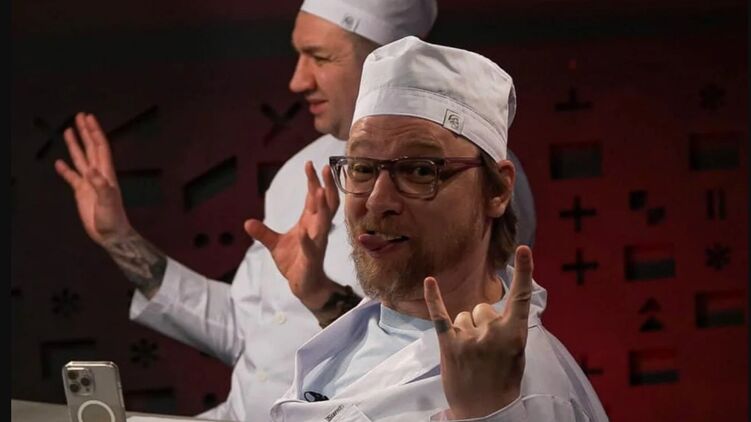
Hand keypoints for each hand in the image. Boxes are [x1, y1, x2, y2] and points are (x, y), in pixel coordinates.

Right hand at [54, 112, 133, 246]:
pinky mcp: (81, 192)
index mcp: (106, 173)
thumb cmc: (113, 217)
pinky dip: (65, 170)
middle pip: (91, 148)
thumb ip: (101, 185)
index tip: (88, 119)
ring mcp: (89, 182)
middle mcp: (98, 174)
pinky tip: (59, 163)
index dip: (95, 132)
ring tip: (68, 131)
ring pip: (81, 159)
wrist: (110, 234)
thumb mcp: (109, 201)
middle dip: (86, 132)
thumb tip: (91, 170)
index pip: (100, 147)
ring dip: (75, 145)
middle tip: (80, 116)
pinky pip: (72, 177)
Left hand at [244, 161, 339, 308]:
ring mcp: (317, 243)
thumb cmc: (294, 262)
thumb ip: (263, 233)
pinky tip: (302, 233)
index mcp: (310, 223)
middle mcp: (317, 229)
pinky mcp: (312, 259)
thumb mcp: (274, 245)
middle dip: (326, 186)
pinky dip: (306, 240)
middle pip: (326, 204)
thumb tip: (246, 222)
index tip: (310, 164)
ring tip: (320, 191)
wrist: (304, 286)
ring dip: (322, 207)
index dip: (313, 181)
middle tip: (326, 168)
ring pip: (324, 222)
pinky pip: (310, 248)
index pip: (314, 198)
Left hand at [424, 246, 533, 419]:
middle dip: (481, 324)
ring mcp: (471, 338)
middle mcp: (493, 332)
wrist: (486, 412)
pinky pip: (441, 316)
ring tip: (469, 356)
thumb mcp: (516, 354)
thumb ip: (507, 330)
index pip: (521, 297)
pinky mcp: (450, 346)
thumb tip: (496, 311)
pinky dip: (434, 298)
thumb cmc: (502, 382)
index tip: (524, 249)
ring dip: (464, 332)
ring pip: (464, 316)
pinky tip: (430, 282)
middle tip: (484, 351)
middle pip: (482, 307)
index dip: (524, 271)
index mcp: (515, 333)